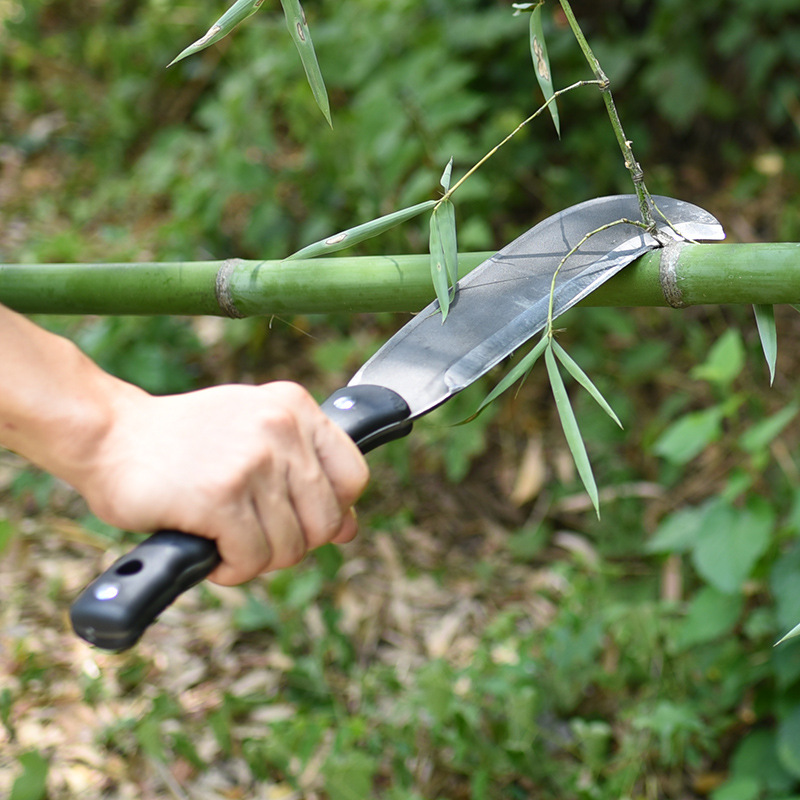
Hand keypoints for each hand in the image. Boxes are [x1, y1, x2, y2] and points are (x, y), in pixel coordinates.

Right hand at [74, 381, 368, 584]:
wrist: (109, 434)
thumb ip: (305, 476)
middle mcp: (282, 428)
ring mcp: (254, 461)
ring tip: (223, 536)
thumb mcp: (255, 440)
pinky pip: (252, 559)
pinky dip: (231, 568)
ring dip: (256, 558)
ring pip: (290, 547)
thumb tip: (351, 529)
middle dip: (291, 542)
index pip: (354, 477)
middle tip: (251, 534)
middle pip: (325, 521)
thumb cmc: (183, 443)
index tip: (299, 517)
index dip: (332, 511)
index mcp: (295, 407)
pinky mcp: (222, 497)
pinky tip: (208, 547)